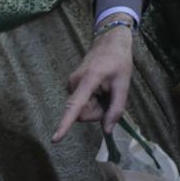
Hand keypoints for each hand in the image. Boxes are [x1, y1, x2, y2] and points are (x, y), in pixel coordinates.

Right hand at [52, 22, 133, 140]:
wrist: (109, 42)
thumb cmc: (119, 62)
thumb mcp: (123, 85)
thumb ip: (116, 109)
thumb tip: (107, 130)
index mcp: (88, 80)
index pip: (74, 106)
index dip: (65, 124)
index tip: (55, 139)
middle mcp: (74, 83)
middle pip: (83, 114)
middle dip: (97, 112)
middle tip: (110, 96)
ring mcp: (71, 84)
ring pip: (82, 109)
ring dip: (96, 105)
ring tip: (106, 89)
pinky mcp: (71, 85)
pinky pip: (81, 103)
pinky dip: (92, 100)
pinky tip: (100, 88)